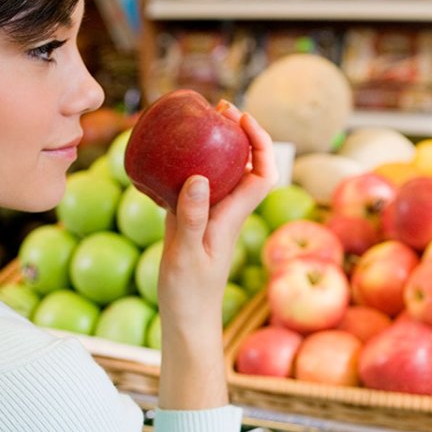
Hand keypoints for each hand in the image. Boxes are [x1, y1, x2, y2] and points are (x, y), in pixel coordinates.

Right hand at [155, 102, 275, 409]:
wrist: (186, 322)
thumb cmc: (190, 294)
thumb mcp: (186, 254)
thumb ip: (191, 217)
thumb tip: (200, 177)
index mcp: (232, 216)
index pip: (262, 172)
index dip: (260, 142)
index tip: (242, 119)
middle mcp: (226, 212)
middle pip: (245, 165)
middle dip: (238, 134)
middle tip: (219, 109)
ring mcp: (209, 217)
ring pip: (221, 173)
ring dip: (215, 146)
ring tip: (198, 122)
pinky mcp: (190, 223)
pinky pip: (194, 186)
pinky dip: (187, 166)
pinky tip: (168, 157)